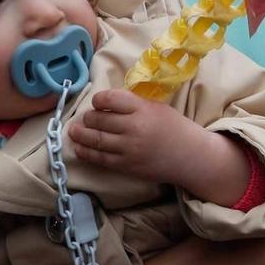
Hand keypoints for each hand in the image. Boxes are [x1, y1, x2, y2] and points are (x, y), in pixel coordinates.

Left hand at [69, 89, 250, 204]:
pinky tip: (79, 148)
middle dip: (87, 118)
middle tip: (85, 118)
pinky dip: (86, 152)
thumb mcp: (157, 107)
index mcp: (142, 108)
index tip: (98, 103)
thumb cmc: (174, 128)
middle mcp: (133, 127)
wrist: (191, 156)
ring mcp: (128, 148)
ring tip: (74, 131)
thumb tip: (105, 103)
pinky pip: (99, 158)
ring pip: (94, 139)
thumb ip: (132, 103)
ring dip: (80, 134)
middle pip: (97, 119)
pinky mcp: (126, 165)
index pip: (108, 99)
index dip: (98, 100)